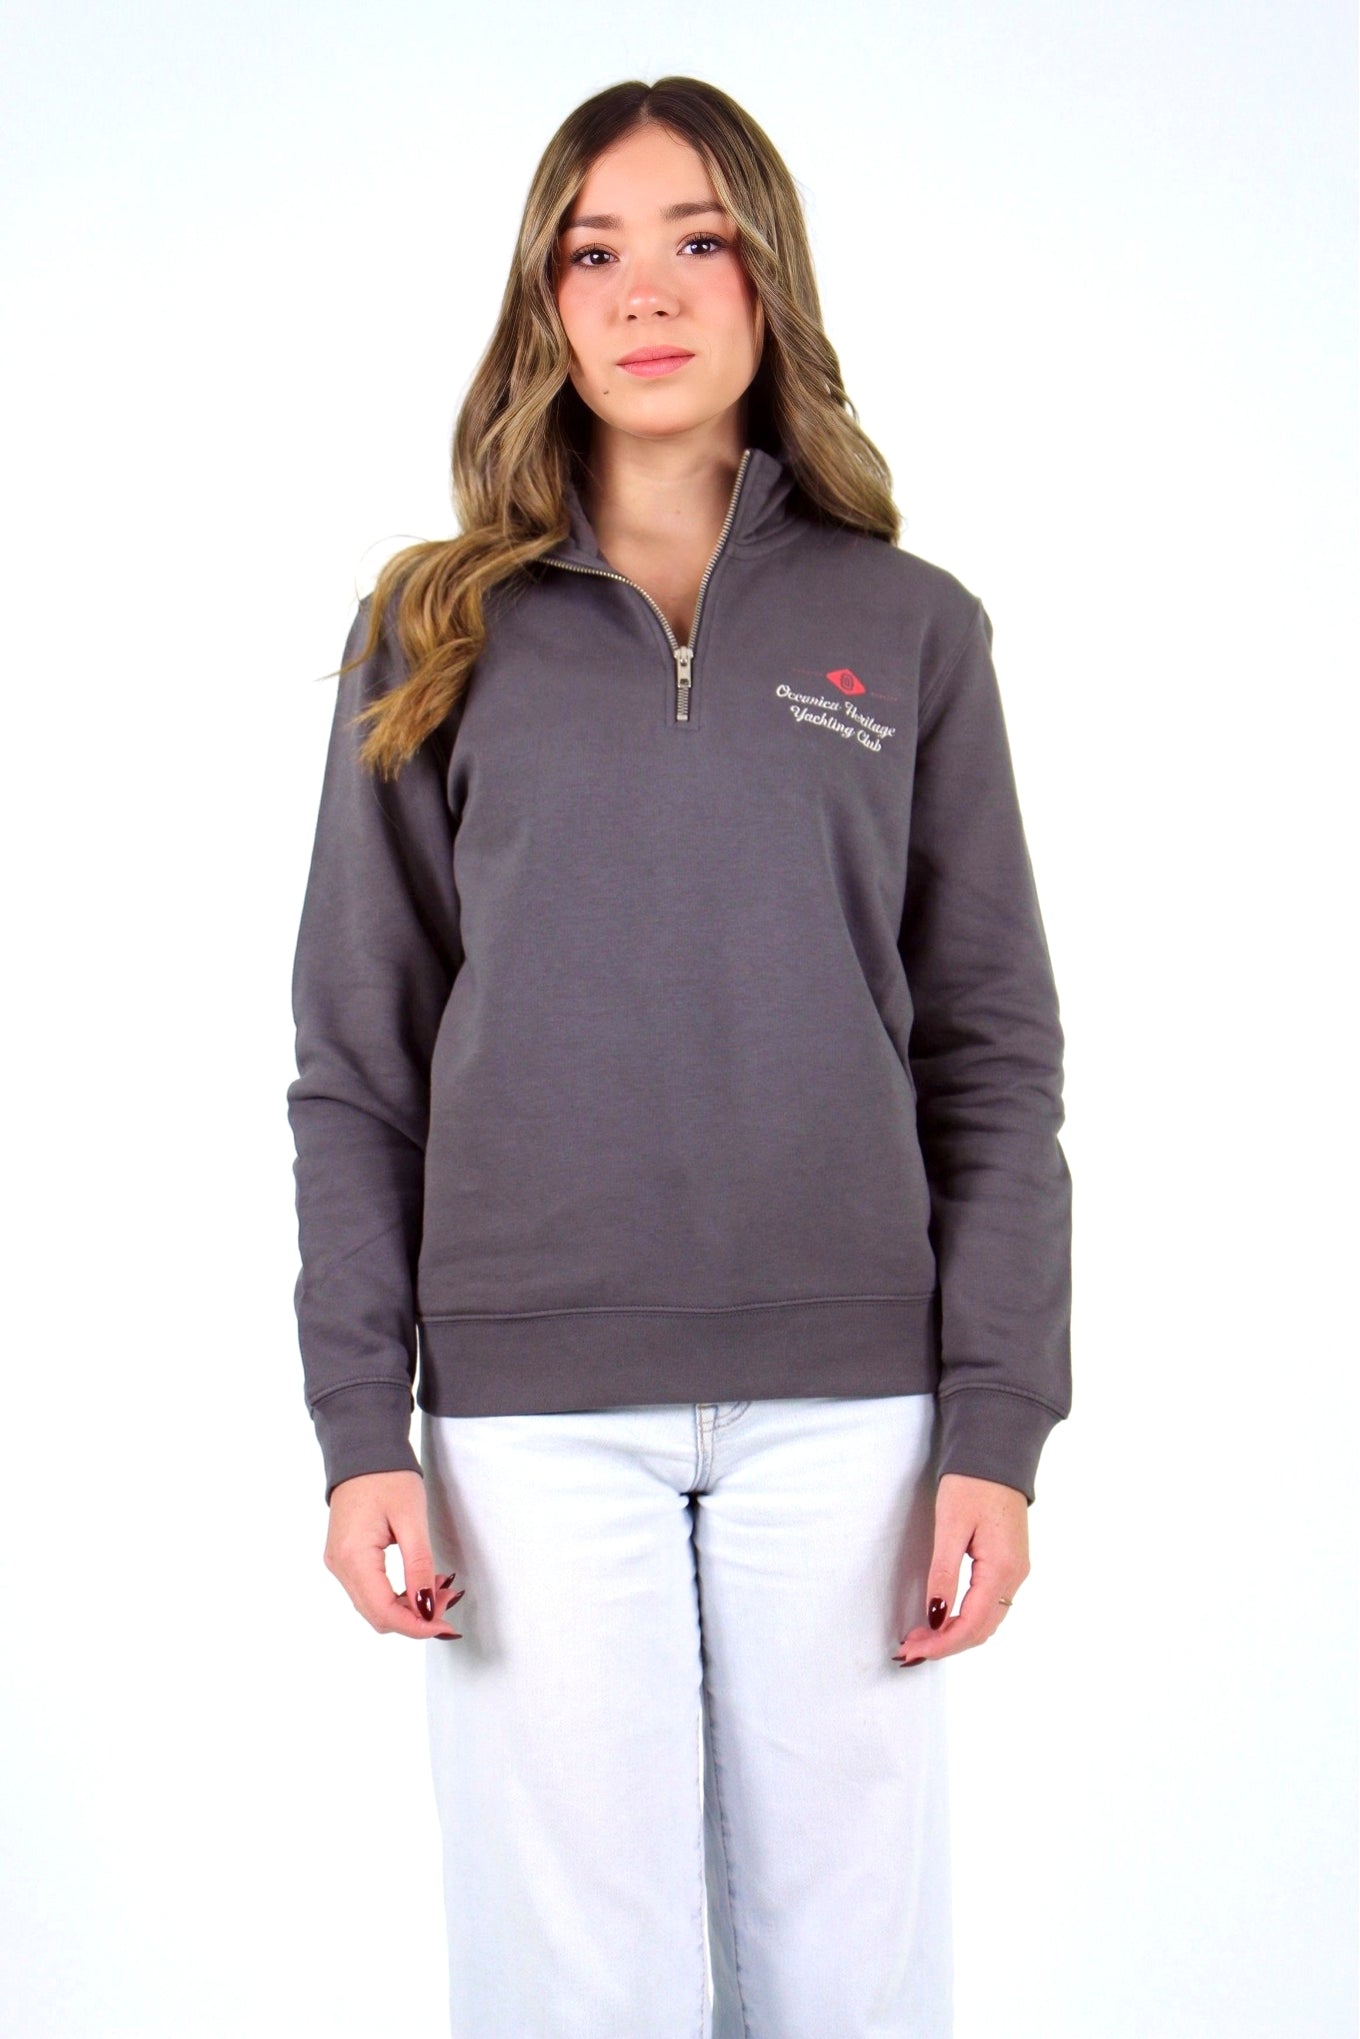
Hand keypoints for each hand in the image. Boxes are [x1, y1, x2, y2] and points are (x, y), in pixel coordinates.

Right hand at [324, 1469, 464, 1638]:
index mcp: (352, 1557)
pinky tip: (420, 1582)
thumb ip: (418, 1566)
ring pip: (373, 1606)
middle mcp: (339, 1566)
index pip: (383, 1612)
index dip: (416, 1626)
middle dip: (415, 1617)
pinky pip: (369, 1590)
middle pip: (377, 1615)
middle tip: (448, 1600)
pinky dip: (396, 1594)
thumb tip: (426, 1609)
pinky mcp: (344, 1558)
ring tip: (438, 1589)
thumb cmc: (388, 1477)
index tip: (446, 1626)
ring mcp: (339, 1563)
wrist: (363, 1450)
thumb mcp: (411, 1519)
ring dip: (407, 1607)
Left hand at [893, 1472, 1028, 1664]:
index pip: (971, 1625)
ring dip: (954, 1634)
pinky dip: (966, 1619)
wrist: (996, 1453)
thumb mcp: (950, 1525)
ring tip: (920, 1636)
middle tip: (909, 1648)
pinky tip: (943, 1617)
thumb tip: (934, 1616)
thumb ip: (943, 1573)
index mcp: (1001, 1568)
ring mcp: (1016, 1571)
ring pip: (987, 1621)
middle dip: (945, 1645)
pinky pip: (990, 1605)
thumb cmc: (972, 1483)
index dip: (941, 1644)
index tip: (911, 1650)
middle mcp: (1015, 1576)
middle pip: (981, 1630)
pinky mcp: (1010, 1564)